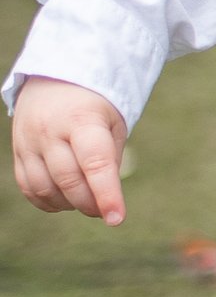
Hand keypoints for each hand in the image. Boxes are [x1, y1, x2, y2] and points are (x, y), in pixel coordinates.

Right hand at [12, 79, 129, 223]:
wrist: (56, 77)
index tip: (117, 219)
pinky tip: (64, 200)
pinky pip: (29, 187)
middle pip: (68, 180)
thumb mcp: (114, 122)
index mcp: (82, 119)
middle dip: (90, 203)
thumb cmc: (94, 104)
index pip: (95, 163)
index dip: (106, 194)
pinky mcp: (17, 151)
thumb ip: (110, 159)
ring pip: (45, 189)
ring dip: (69, 204)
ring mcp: (29, 141)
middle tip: (105, 209)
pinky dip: (48, 202)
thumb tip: (105, 198)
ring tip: (85, 199)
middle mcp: (50, 130)